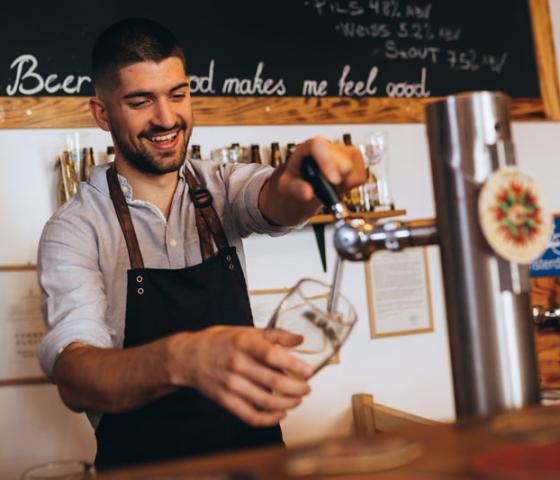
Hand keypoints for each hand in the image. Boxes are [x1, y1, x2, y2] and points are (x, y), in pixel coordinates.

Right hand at [171, 326, 312, 426]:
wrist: (189, 357)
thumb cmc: (220, 342)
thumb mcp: (246, 331)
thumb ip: (275, 335)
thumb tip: (299, 339)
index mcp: (243, 343)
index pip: (272, 355)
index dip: (294, 365)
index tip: (308, 371)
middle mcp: (237, 364)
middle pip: (274, 382)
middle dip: (297, 388)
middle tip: (306, 388)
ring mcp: (231, 385)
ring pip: (266, 401)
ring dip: (288, 404)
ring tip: (297, 399)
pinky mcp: (226, 401)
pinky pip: (251, 416)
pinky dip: (270, 419)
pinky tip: (280, 414)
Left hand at [279, 136, 365, 201]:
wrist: (305, 183)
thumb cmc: (294, 181)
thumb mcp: (287, 186)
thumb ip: (296, 189)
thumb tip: (308, 193)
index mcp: (308, 147)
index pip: (319, 146)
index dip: (327, 162)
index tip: (333, 181)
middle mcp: (328, 146)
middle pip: (343, 161)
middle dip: (338, 180)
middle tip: (326, 191)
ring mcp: (344, 152)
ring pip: (354, 168)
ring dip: (345, 184)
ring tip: (329, 187)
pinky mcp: (355, 161)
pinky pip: (361, 176)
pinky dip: (352, 186)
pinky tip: (339, 186)